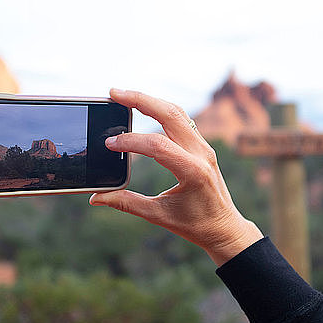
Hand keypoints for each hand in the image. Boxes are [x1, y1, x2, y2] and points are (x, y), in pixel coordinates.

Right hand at [89, 89, 262, 265]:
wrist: (225, 228)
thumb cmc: (195, 225)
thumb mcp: (159, 216)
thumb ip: (127, 203)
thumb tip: (97, 197)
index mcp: (193, 171)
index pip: (158, 145)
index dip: (130, 141)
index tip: (109, 144)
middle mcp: (201, 153)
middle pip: (170, 114)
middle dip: (141, 100)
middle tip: (114, 93)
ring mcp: (203, 147)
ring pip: (177, 112)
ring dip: (150, 101)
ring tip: (124, 96)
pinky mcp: (201, 146)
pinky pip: (181, 119)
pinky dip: (160, 110)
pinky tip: (143, 107)